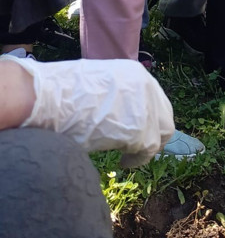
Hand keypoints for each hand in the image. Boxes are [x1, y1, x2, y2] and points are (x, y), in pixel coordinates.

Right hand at [6, 55, 174, 165]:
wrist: (47, 97)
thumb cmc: (61, 93)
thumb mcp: (98, 86)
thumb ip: (115, 96)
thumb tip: (117, 113)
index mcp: (135, 74)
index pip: (154, 98)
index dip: (148, 116)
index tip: (138, 130)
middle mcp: (147, 87)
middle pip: (165, 115)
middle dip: (156, 132)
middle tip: (140, 148)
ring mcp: (146, 107)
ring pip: (162, 132)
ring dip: (147, 148)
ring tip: (129, 158)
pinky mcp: (140, 129)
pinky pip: (149, 149)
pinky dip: (138, 159)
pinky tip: (124, 163)